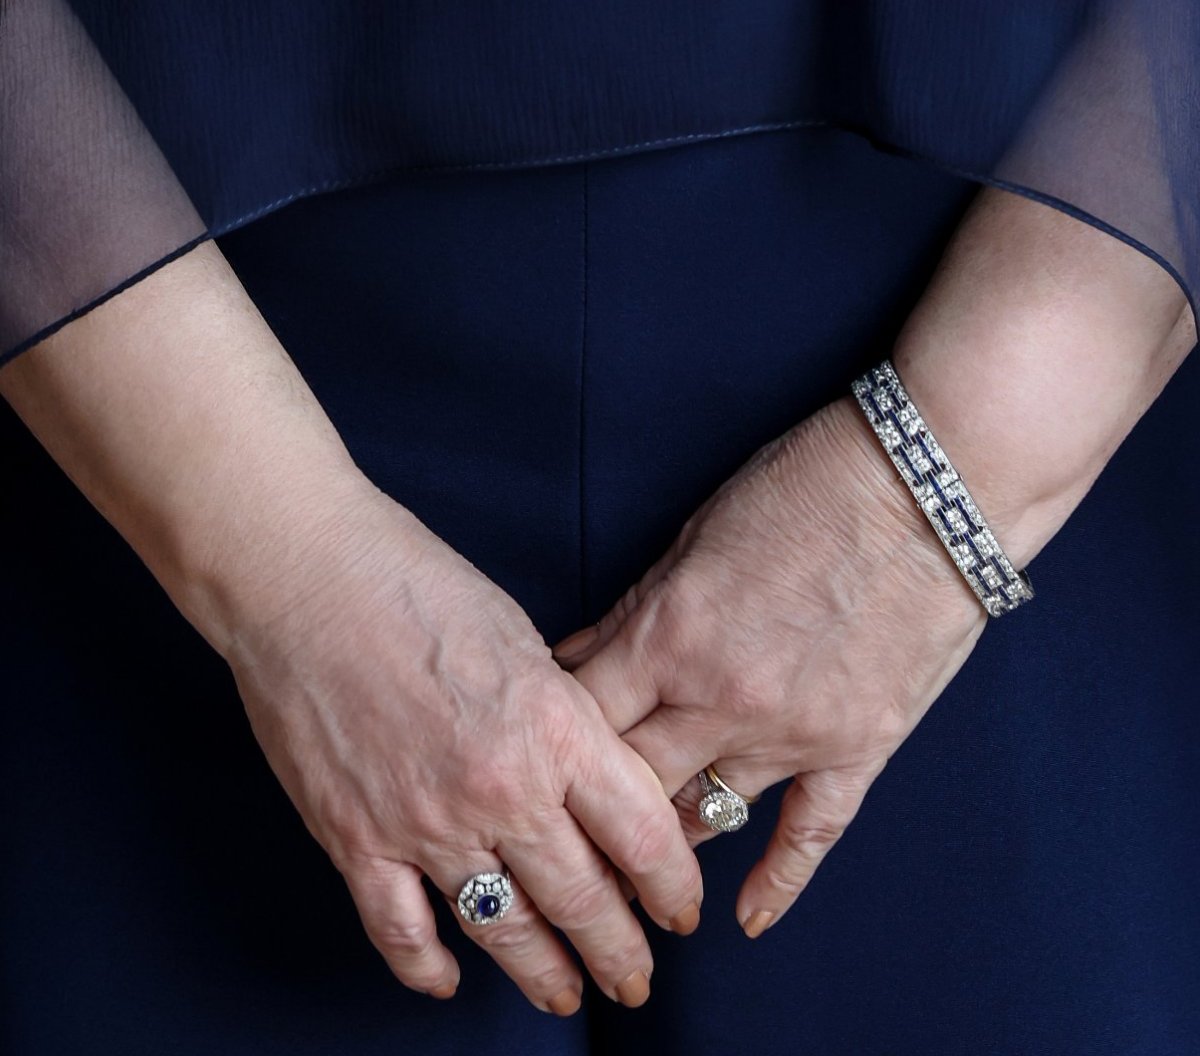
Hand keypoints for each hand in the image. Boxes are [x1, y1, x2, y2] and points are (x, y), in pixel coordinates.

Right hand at [219, 479, 702, 1012]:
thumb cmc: (419, 586)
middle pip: (582, 898)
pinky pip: (399, 928)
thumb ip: (561, 718)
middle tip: (636, 980)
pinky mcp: (355, 837)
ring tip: (567, 998)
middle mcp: (502, 790)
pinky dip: (426, 965)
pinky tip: (450, 981)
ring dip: (542, 973)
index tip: (681, 911)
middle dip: (620, 951)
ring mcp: (425, 822)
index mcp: (556, 730)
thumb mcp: (525, 642)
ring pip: (501, 926)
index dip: (672, 887)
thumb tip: (585, 778)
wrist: (308, 577)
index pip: (642, 836)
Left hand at [553, 397, 985, 937]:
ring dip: (665, 838)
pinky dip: (778, 883)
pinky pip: (810, 835)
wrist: (927, 484)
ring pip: (704, 814)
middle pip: (630, 780)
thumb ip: (633, 613)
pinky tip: (745, 918)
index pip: (583, 716)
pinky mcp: (858, 749)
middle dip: (593, 804)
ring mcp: (792, 734)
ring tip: (634, 865)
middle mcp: (721, 700)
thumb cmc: (803, 490)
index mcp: (669, 637)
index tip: (540, 753)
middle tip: (569, 826)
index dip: (553, 736)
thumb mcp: (695, 537)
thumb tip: (576, 660)